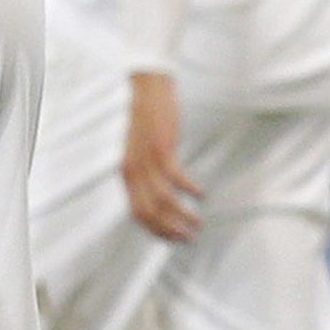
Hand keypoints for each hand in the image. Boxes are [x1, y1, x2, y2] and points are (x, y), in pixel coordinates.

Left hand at [123, 72, 202, 240]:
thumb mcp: (139, 152)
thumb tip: (158, 198)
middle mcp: (132, 170)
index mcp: (126, 174)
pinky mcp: (161, 148)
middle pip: (149, 213)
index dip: (156, 231)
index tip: (174, 239)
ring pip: (164, 200)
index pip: (137, 214)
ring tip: (198, 224)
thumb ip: (144, 174)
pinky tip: (202, 194)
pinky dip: (190, 190)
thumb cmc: (148, 122)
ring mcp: (146, 160)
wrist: (148, 90)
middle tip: (189, 238)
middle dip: (170, 231)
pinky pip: (176, 178)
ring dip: (183, 216)